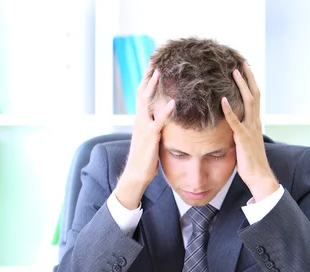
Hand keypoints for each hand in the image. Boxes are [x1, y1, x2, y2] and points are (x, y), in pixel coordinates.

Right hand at [115, 67, 174, 209]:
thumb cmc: (146, 157)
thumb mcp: (152, 137)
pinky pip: (158, 122)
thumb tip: (167, 115)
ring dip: (153, 87)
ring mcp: (144, 128)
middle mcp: (140, 120)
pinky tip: (173, 102)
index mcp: (141, 119)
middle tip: (154, 60)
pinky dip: (165, 112)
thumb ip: (157, 124)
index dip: (147, 80)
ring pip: (146, 103)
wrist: (137, 174)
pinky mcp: (150, 138)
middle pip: (142, 92)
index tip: (154, 65)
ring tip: (159, 72)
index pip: (143, 94)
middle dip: (148, 76)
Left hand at [222, 62, 278, 201]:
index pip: (254, 98)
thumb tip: (232, 125)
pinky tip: (223, 100)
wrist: (259, 176)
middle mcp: (255, 122)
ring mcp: (250, 129)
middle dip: (247, 77)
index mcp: (256, 123)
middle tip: (241, 62)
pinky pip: (236, 121)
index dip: (250, 82)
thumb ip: (241, 131)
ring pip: (248, 102)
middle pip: (253, 94)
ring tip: (234, 72)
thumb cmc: (251, 162)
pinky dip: (229, 110)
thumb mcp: (246, 142)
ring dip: (241, 86)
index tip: (245, 69)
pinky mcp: (243, 138)